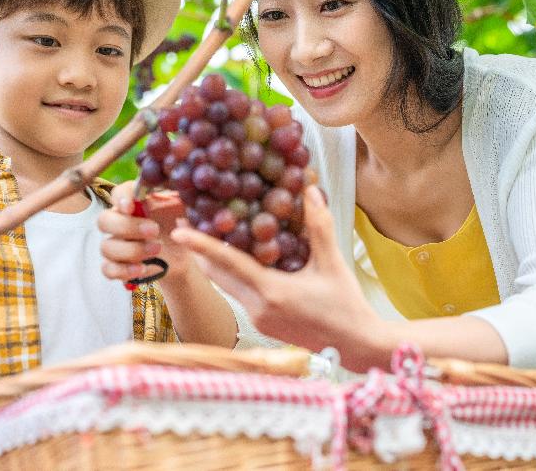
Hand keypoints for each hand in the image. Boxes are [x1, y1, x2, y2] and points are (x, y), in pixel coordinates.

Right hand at [98, 181, 194, 283]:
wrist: (184, 254)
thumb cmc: (181, 224)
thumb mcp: (183, 208)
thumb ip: (178, 198)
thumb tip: (180, 187)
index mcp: (135, 203)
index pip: (118, 193)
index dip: (120, 198)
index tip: (131, 206)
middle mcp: (120, 221)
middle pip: (104, 220)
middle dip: (127, 227)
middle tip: (154, 230)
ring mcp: (116, 244)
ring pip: (106, 247)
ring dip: (131, 250)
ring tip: (157, 250)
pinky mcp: (118, 266)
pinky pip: (108, 269)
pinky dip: (125, 271)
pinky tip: (144, 269)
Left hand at [170, 185, 385, 369]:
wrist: (356, 346)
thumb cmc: (346, 305)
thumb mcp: (332, 263)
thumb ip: (319, 226)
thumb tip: (309, 190)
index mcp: (271, 292)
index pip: (228, 263)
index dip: (201, 244)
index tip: (179, 230)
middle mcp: (257, 308)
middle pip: (217, 275)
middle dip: (200, 250)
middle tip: (188, 221)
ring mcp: (257, 319)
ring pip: (226, 285)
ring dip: (214, 262)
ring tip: (205, 234)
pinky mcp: (262, 324)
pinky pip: (239, 294)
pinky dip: (232, 274)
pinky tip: (235, 257)